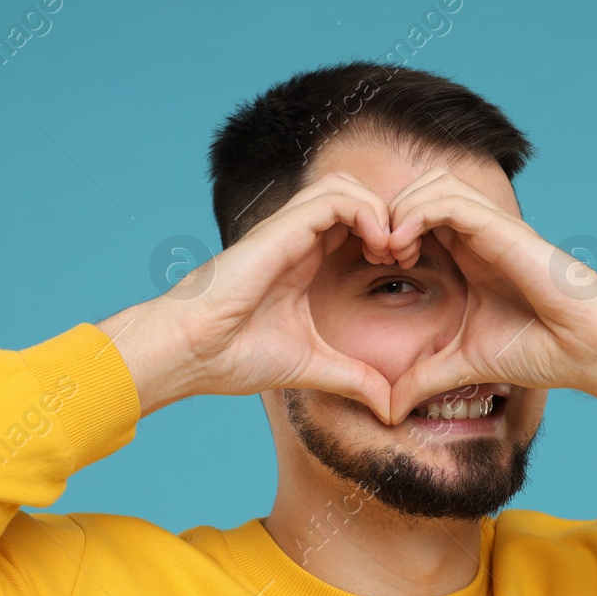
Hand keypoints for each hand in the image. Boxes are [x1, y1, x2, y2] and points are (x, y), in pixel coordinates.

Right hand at [100, 173, 400, 420]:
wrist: (191, 352)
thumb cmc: (234, 356)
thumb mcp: (312, 367)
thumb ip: (353, 378)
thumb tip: (389, 409)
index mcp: (304, 261)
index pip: (355, 223)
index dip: (388, 236)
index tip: (402, 270)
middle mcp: (297, 239)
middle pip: (355, 195)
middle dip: (390, 217)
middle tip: (405, 256)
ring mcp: (288, 231)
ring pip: (347, 186)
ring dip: (381, 211)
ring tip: (392, 250)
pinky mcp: (280, 230)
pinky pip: (334, 198)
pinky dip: (366, 212)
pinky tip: (378, 246)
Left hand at [382, 168, 596, 436]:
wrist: (584, 349)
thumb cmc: (537, 350)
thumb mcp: (462, 364)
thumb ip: (424, 378)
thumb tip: (387, 409)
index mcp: (468, 253)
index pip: (416, 215)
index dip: (386, 231)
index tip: (373, 267)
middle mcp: (478, 233)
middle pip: (419, 188)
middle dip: (387, 213)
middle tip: (375, 254)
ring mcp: (491, 228)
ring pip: (432, 183)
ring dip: (399, 210)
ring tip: (389, 251)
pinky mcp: (502, 230)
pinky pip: (448, 200)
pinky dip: (416, 214)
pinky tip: (403, 249)